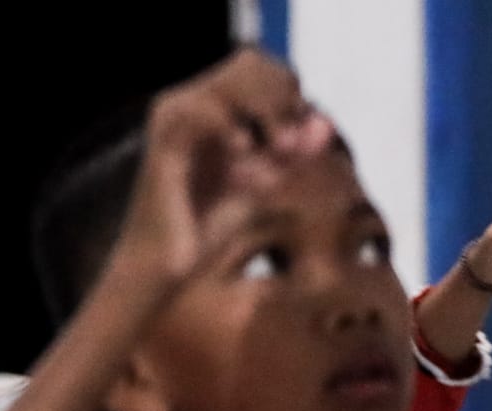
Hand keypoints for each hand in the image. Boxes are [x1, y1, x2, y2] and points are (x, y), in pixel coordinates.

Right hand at [111, 49, 334, 293]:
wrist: (164, 266)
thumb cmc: (207, 230)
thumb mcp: (262, 185)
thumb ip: (292, 154)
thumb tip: (326, 125)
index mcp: (213, 109)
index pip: (264, 70)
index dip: (292, 97)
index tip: (304, 142)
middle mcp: (191, 103)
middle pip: (252, 63)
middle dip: (282, 101)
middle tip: (290, 146)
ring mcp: (175, 116)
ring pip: (234, 78)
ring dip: (266, 111)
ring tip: (278, 150)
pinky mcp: (164, 136)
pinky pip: (207, 108)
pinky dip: (234, 127)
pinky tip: (244, 153)